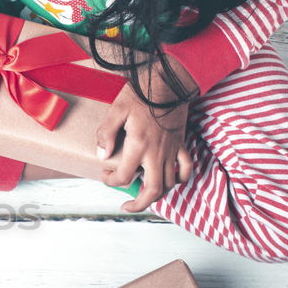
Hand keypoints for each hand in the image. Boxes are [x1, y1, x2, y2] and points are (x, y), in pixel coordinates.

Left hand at [98, 60, 195, 212]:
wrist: (170, 81)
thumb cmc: (141, 93)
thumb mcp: (116, 110)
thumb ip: (106, 134)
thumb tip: (102, 155)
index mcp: (139, 145)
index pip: (124, 177)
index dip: (111, 181)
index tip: (105, 175)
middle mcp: (157, 153)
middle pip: (153, 191)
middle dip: (139, 205)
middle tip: (127, 207)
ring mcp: (172, 150)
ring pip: (169, 184)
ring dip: (156, 195)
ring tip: (143, 197)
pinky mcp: (182, 144)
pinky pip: (186, 169)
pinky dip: (179, 180)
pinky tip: (170, 182)